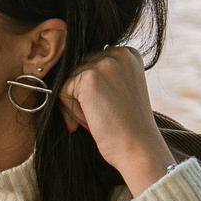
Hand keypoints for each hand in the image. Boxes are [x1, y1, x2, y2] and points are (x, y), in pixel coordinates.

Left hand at [57, 47, 173, 196]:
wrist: (138, 147)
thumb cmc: (129, 126)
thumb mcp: (122, 90)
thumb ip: (105, 77)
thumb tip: (68, 74)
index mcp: (129, 54)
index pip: (93, 62)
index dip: (92, 89)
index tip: (103, 108)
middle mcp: (118, 53)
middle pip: (79, 69)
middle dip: (81, 95)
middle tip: (97, 118)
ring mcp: (103, 63)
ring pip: (69, 80)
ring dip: (75, 104)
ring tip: (95, 121)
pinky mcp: (88, 78)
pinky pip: (62, 91)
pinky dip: (69, 110)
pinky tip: (89, 123)